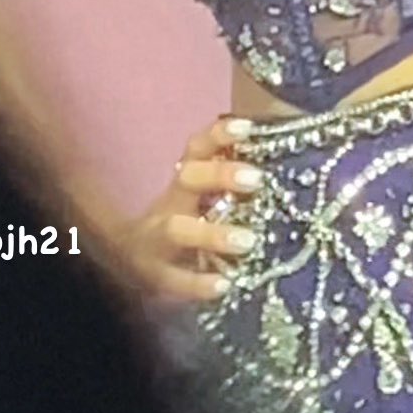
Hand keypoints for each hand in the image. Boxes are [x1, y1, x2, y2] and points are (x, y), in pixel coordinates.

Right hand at [110, 116, 262, 303]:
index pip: (199, 148)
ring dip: (212, 234)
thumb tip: (281, 162)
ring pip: (178, 229)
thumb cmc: (183, 221)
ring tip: (248, 241)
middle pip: (188, 178)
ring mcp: (159, 240)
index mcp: (185, 181)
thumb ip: (230, 183)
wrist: (130, 259)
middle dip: (219, 174)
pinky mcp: (157, 276)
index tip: (248, 127)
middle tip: (257, 179)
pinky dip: (199, 284)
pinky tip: (224, 285)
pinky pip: (176, 279)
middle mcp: (171, 203)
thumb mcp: (200, 197)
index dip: (219, 134)